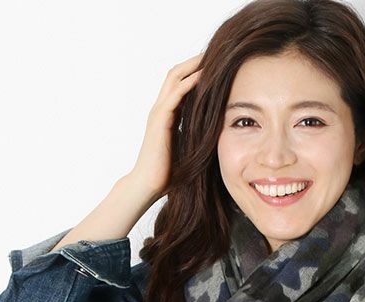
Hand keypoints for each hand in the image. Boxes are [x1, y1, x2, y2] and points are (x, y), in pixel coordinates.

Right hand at [126, 51, 204, 201]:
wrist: (148, 185)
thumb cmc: (167, 173)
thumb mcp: (187, 148)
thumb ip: (196, 135)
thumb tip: (216, 133)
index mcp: (167, 115)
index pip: (180, 84)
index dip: (195, 72)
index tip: (216, 66)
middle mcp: (161, 109)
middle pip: (176, 74)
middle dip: (194, 61)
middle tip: (215, 52)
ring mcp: (158, 113)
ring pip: (174, 78)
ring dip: (192, 66)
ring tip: (211, 57)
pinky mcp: (160, 121)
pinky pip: (175, 95)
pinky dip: (189, 83)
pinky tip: (204, 76)